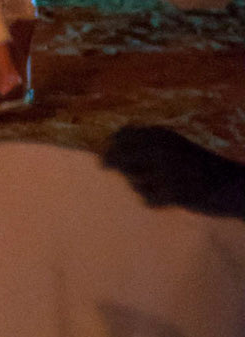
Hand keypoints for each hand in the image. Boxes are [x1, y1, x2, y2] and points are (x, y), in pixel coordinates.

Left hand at [103, 124, 244, 215]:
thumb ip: (144, 147)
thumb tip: (104, 155)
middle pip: (117, 157)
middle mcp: (160, 148)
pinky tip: (169, 200)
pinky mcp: (174, 192)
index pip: (120, 135)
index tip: (107, 157)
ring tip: (161, 188)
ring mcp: (166, 170)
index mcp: (160, 134)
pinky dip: (154, 202)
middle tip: (110, 172)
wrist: (231, 184)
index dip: (111, 146)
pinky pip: (148, 199)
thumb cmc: (197, 167)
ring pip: (133, 181)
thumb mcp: (172, 148)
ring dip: (141, 187)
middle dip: (113, 166)